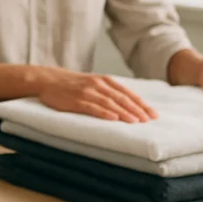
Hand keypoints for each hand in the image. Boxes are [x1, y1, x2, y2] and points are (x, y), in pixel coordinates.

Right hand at [37, 68, 157, 122]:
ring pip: (110, 103)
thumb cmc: (72, 85)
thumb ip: (109, 91)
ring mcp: (87, 92)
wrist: (48, 79)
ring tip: (135, 122)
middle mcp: (98, 84)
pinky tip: (113, 119)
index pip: (128, 93)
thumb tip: (128, 105)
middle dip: (137, 110)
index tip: (153, 114)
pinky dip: (104, 113)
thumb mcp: (93, 83)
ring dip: (124, 112)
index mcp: (105, 80)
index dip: (141, 104)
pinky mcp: (75, 100)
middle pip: (122, 98)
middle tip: (149, 121)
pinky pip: (92, 107)